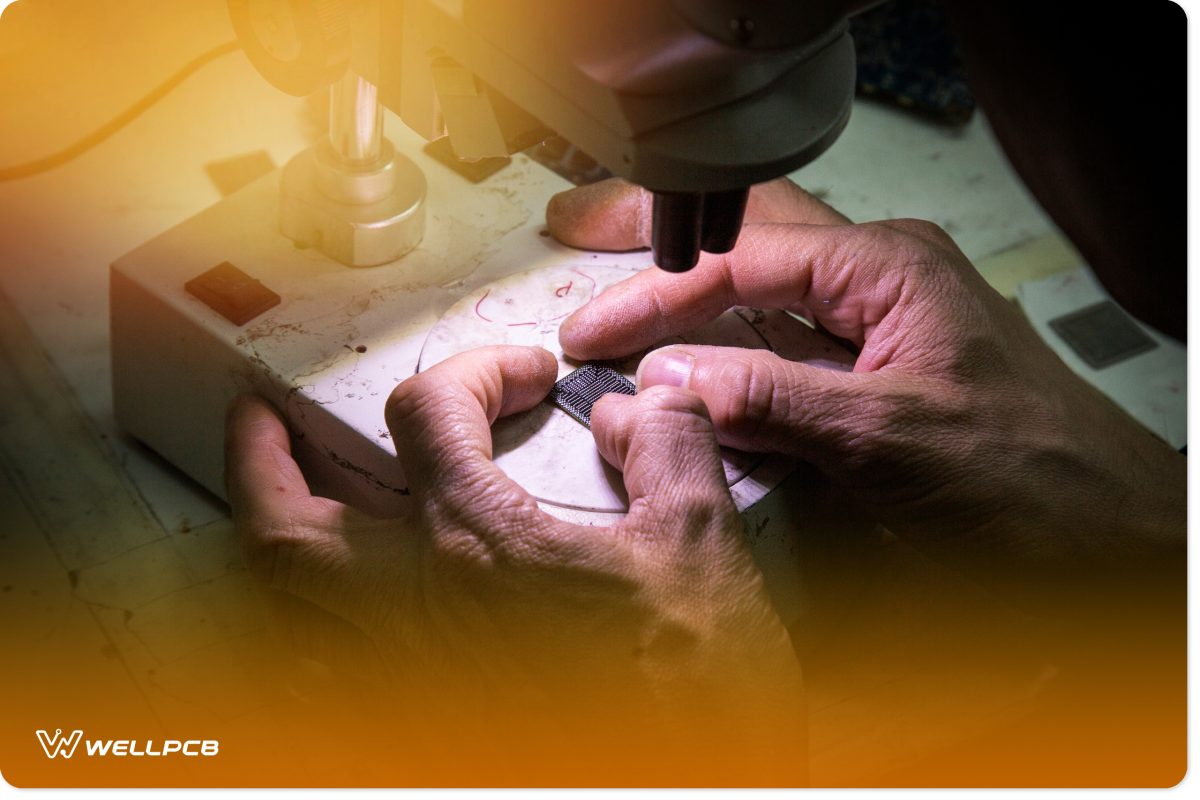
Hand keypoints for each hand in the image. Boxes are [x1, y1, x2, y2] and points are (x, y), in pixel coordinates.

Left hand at [225, 346, 805, 783]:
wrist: (682, 780)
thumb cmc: (686, 693)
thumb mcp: (699, 543)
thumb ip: (666, 446)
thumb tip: (638, 408)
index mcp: (478, 546)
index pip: (427, 416)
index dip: (474, 372)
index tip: (518, 378)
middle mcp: (415, 611)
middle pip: (287, 522)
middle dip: (262, 459)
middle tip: (264, 423)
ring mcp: (400, 676)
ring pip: (285, 602)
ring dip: (272, 539)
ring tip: (281, 508)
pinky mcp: (411, 726)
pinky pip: (319, 668)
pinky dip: (307, 622)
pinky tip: (337, 613)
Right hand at [547, 178, 1184, 614]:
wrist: (1108, 539)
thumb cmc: (1034, 480)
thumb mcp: (889, 437)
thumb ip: (773, 398)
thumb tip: (668, 377)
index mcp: (890, 268)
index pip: (744, 261)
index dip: (657, 295)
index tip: (594, 332)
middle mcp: (880, 284)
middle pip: (746, 240)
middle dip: (660, 236)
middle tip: (576, 227)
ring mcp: (875, 329)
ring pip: (759, 288)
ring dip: (684, 287)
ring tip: (613, 275)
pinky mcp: (870, 378)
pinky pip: (780, 346)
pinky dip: (721, 347)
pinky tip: (682, 356)